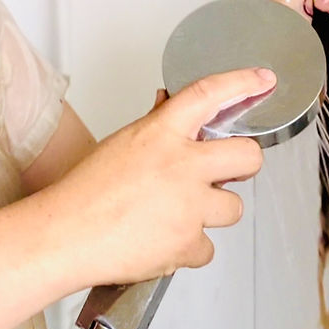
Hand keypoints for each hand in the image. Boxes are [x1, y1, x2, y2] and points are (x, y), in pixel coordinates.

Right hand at [45, 68, 269, 287]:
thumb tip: (168, 105)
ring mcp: (188, 207)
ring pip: (233, 207)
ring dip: (212, 211)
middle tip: (227, 170)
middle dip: (244, 163)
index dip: (242, 83)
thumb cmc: (85, 191)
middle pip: (248, 157)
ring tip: (176, 213)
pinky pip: (208, 247)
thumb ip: (155, 126)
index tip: (262, 80)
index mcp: (161, 133)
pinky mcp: (188, 244)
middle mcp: (181, 166)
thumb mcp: (121, 144)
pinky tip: (163, 240)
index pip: (209, 95)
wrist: (66, 235)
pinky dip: (189, 247)